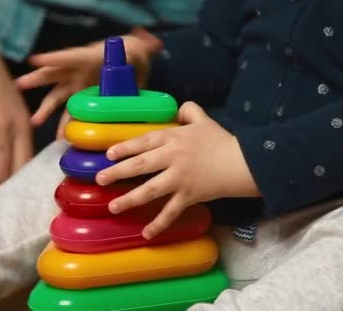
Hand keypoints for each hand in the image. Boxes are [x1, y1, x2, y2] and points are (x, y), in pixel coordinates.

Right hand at [16, 28, 161, 136]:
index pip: (69, 56)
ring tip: (35, 122)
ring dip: (46, 109)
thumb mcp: (135, 53)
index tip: (35, 59)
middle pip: (53, 75)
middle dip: (36, 80)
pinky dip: (64, 123)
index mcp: (89, 58)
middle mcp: (78, 71)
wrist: (132, 61)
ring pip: (57, 96)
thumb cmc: (132, 54)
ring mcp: (77, 85)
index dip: (53, 58)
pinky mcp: (82, 98)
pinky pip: (70, 111)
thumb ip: (138, 53)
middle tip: (19, 85)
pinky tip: (60, 137)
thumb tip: (151, 48)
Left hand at [97, 102, 259, 238]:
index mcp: (174, 138)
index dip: (125, 148)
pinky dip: (159, 224)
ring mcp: (179, 179)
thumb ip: (190, 111)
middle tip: (100, 179)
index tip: (109, 154)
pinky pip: (171, 212)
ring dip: (130, 199)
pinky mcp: (189, 196)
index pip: (144, 141)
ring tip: (113, 206)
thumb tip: (180, 109)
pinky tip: (146, 233)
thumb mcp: (205, 120)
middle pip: (140, 165)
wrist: (242, 162)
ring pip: (150, 190)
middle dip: (118, 172)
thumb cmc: (222, 141)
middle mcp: (173, 157)